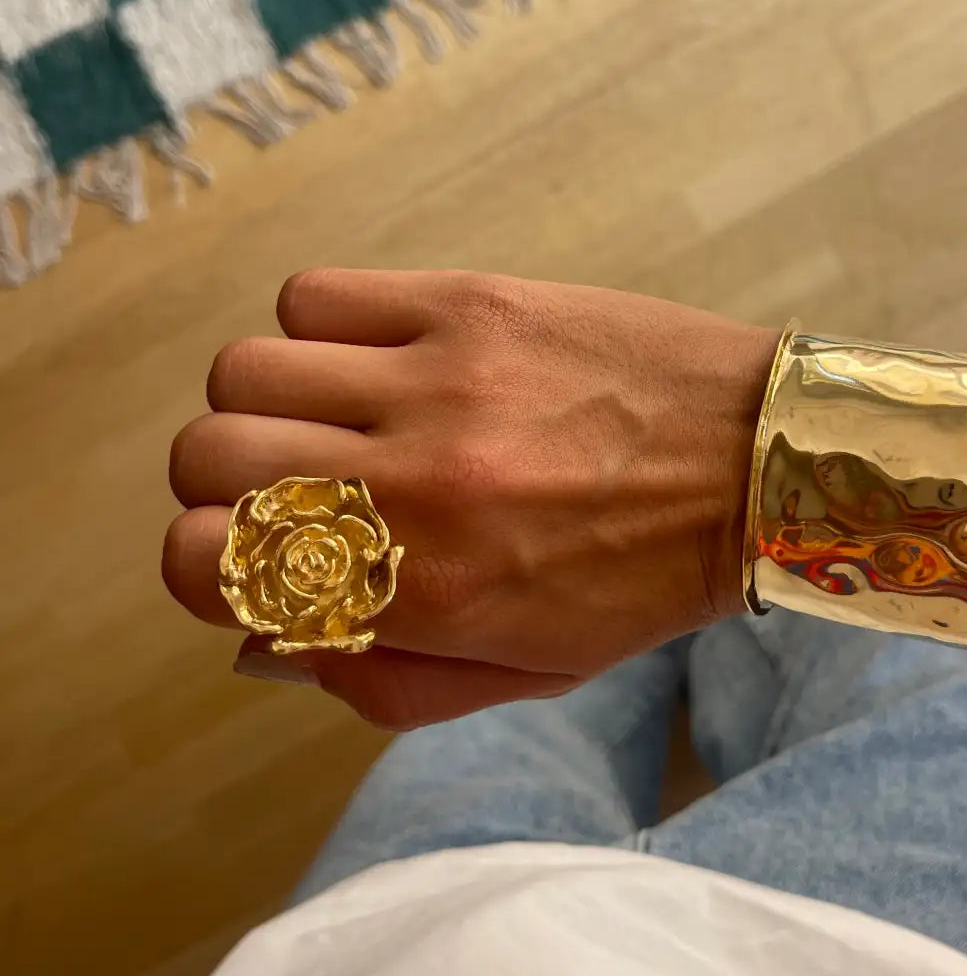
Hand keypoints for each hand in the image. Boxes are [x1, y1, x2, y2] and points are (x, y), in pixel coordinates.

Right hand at [164, 270, 777, 728]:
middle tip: (287, 487)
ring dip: (269, 402)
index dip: (200, 564)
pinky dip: (322, 328)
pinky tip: (379, 359)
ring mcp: (440, 381)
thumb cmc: (640, 583)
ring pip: (247, 368)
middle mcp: (415, 484)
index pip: (204, 562)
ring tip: (339, 416)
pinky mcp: (471, 304)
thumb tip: (263, 638)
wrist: (758, 464)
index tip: (247, 556)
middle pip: (204, 452)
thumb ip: (380, 681)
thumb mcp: (522, 675)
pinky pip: (319, 294)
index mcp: (425, 594)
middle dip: (219, 483)